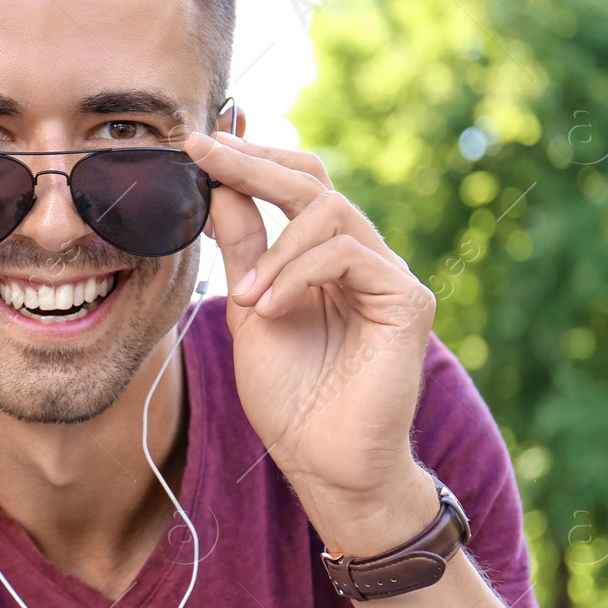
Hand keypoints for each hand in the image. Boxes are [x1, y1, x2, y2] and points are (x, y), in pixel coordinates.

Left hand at [183, 131, 437, 550]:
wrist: (323, 463)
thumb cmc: (290, 397)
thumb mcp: (248, 309)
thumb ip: (242, 248)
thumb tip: (217, 185)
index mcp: (326, 257)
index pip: (296, 185)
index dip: (251, 160)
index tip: (200, 143)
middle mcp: (363, 256)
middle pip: (315, 182)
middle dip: (255, 166)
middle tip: (207, 155)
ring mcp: (389, 275)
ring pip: (331, 212)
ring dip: (274, 248)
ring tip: (243, 296)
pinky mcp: (407, 300)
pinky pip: (350, 254)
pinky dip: (299, 273)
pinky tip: (269, 306)